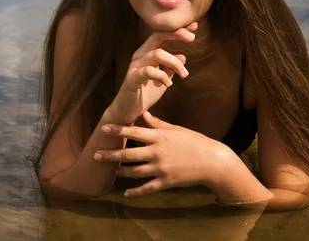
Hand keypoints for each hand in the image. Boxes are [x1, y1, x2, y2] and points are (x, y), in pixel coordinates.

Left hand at [94, 111, 230, 198]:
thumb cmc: (194, 141)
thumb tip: (144, 114)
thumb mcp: (176, 130)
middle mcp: (157, 152)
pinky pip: (147, 188)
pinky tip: (127, 194)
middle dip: (110, 155)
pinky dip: (136, 192)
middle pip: (128, 154)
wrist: (212, 161)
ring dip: (121, 171)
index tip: (104, 128)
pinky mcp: (166, 181)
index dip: (117, 130)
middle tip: (96, 155)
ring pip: (135, 171)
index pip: (133, 132)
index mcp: (159, 137)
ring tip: (113, 170)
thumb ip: (158, 124)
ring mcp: (161, 168)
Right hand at [108, 23, 196, 123]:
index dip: (178, 30)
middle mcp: (140, 55)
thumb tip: (183, 55)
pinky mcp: (132, 78)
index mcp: (148, 52)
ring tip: (184, 75)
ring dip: (175, 63)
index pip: (163, 35)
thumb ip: (172, 67)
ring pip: (156, 54)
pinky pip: (148, 71)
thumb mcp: (163, 78)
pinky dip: (162, 76)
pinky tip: (169, 85)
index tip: (195, 26)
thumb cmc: (145, 92)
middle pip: (158, 37)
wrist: (128, 110)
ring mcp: (135, 66)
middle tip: (192, 38)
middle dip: (176, 34)